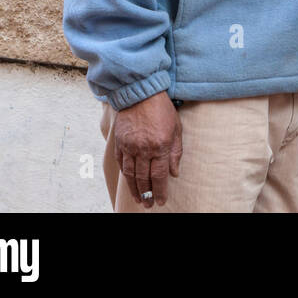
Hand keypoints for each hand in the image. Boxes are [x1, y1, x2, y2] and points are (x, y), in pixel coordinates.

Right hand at [113, 92, 181, 207]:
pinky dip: (126, 175)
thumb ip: (176, 152)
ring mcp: (130, 146)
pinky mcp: (120, 143)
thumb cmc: (162, 110)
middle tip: (149, 205)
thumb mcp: (177, 128)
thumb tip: (174, 173)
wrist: (140, 93)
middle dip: (147, 195)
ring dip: (135, 189)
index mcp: (161, 146)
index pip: (160, 175)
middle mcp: (144, 149)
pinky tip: (130, 182)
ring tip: (139, 199)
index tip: (161, 201)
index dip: (160, 191)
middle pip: (144, 179)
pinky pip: (122, 164)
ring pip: (131, 174)